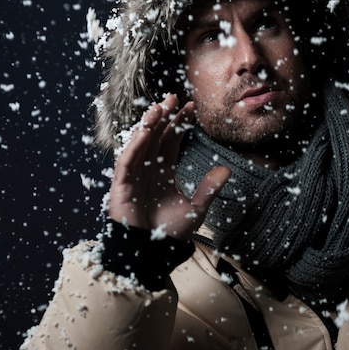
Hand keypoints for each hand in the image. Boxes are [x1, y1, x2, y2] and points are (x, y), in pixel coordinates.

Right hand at [108, 94, 230, 239]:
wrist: (150, 252)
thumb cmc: (169, 234)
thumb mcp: (196, 208)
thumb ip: (209, 189)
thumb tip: (227, 170)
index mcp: (163, 173)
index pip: (172, 142)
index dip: (180, 124)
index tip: (192, 108)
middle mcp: (148, 170)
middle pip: (157, 137)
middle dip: (165, 117)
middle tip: (175, 97)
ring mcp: (133, 176)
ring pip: (141, 144)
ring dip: (150, 124)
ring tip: (161, 106)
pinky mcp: (121, 185)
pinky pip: (127, 160)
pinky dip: (135, 145)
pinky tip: (146, 131)